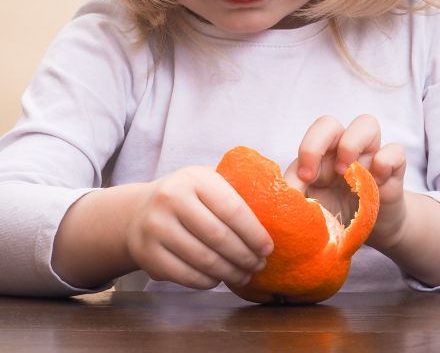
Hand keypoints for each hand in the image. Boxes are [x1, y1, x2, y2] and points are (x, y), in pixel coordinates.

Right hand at [125, 166, 272, 289]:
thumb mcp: (208, 183)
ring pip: (204, 259)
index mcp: (195, 179)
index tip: (268, 248)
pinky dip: (208, 281)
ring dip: (230, 272)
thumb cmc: (188, 198)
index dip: (254, 233)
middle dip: (245, 256)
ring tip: (245, 275)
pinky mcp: (147, 253)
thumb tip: (280, 212)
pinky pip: (186, 275)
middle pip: (220, 238)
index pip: (233, 210)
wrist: (138, 212)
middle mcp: (171, 199)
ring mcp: (156, 227)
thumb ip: (237, 192)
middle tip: (259, 265)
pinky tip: (219, 278)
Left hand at [284, 115, 407, 250]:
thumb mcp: (314, 208)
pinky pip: (395, 150)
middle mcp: (343, 149)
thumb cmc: (339, 214)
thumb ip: (296, 198)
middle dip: (318, 143)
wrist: (374, 231)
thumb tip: (280, 195)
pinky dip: (385, 162)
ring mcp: (369, 155)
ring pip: (367, 123)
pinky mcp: (394, 167)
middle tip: (317, 173)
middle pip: (328, 123)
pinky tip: (378, 182)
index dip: (306, 152)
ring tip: (348, 173)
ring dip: (352, 144)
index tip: (304, 179)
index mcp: (321, 157)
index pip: (309, 139)